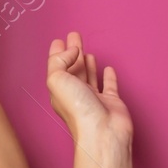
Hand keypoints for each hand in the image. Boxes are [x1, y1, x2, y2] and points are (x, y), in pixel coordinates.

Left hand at [46, 31, 132, 146]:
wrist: (102, 132)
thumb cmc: (78, 109)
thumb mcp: (57, 79)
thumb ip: (60, 60)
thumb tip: (73, 51)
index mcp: (59, 89)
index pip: (56, 66)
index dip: (58, 52)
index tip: (59, 40)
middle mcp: (74, 93)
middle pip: (72, 67)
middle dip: (73, 51)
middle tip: (75, 35)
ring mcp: (93, 98)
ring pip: (88, 75)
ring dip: (87, 62)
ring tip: (86, 49)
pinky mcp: (111, 102)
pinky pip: (109, 85)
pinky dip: (108, 76)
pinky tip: (107, 68)